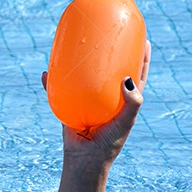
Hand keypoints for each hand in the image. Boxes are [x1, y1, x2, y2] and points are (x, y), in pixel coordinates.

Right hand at [43, 40, 150, 168]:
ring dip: (80, 60)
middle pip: (110, 66)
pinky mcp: (69, 103)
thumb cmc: (109, 142)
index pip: (137, 72)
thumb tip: (127, 80)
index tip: (144, 38)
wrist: (85, 159)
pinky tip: (47, 72)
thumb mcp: (125, 122)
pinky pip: (58, 88)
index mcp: (124, 97)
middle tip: (110, 32)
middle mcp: (106, 94)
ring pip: (84, 74)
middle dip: (111, 50)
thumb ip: (131, 104)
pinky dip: (52, 81)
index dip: (142, 55)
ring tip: (77, 45)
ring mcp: (87, 97)